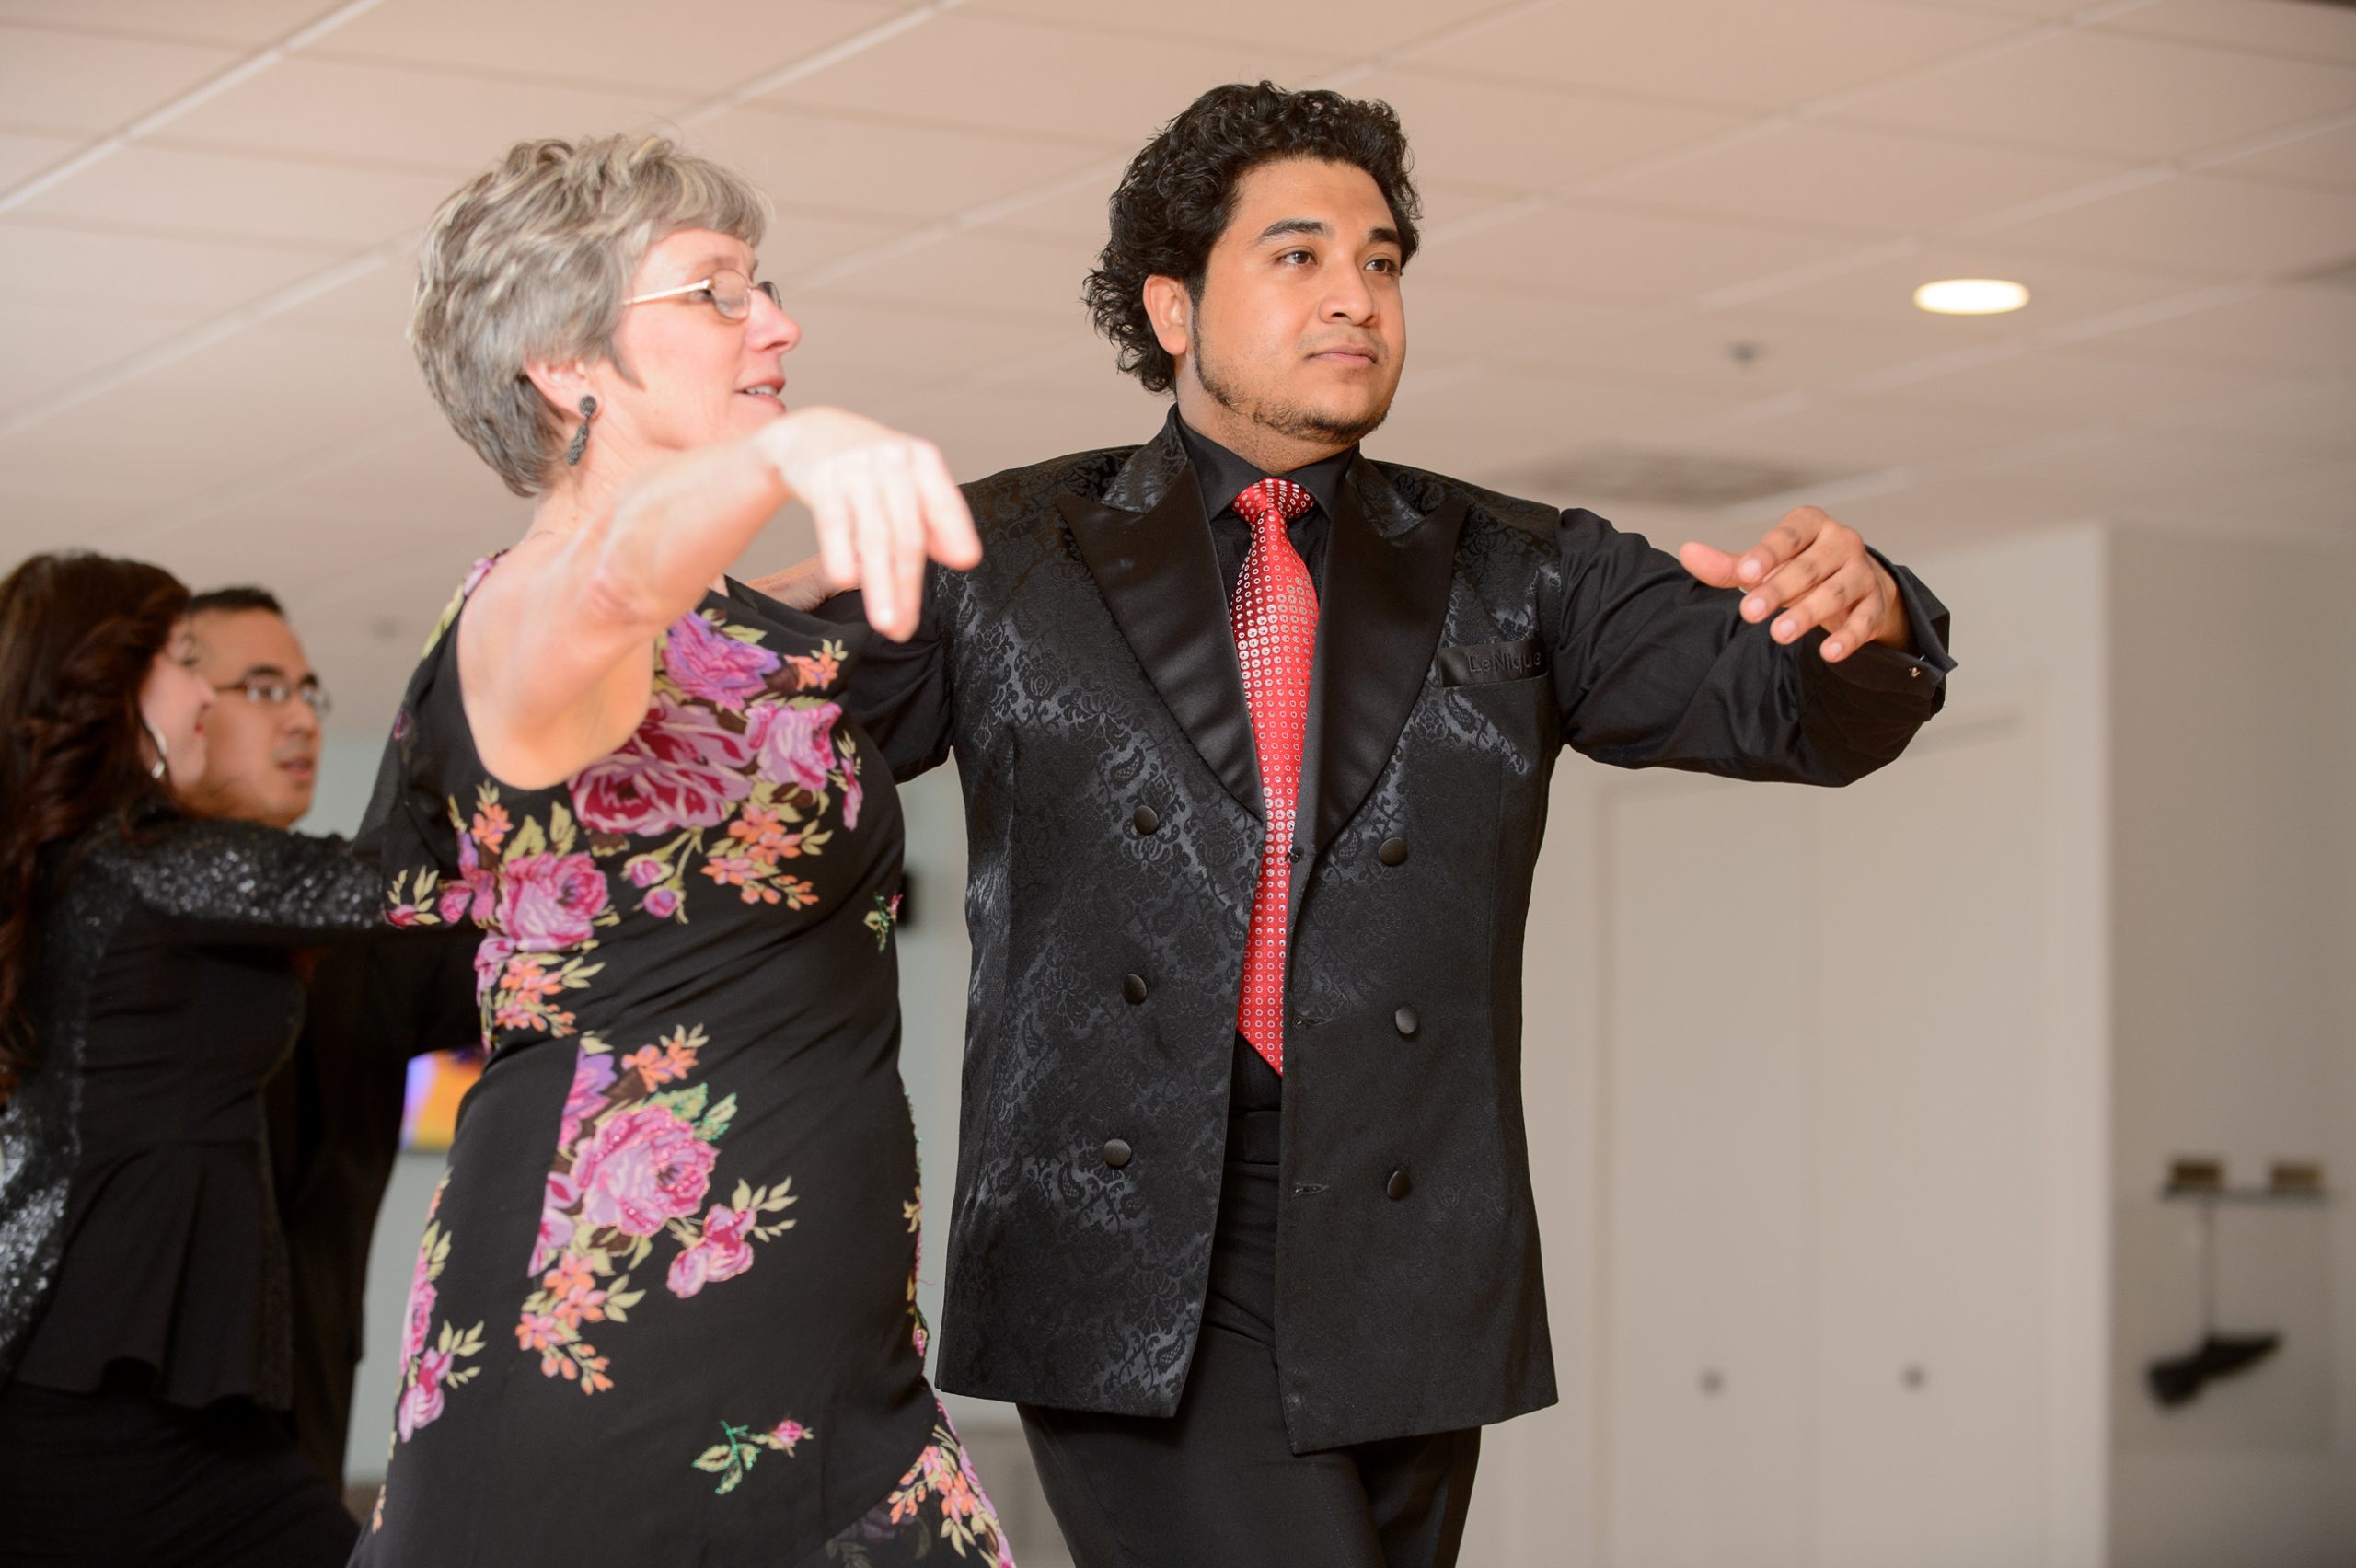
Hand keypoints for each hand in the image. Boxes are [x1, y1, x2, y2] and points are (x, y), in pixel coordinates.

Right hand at [756, 407, 979, 639]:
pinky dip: (841, 554)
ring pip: (874, 536)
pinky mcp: (822, 479)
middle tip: (905, 628)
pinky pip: (835, 523)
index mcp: (922, 460)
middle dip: (907, 585)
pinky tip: (849, 583)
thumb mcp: (907, 482)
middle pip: (906, 532)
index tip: (966, 563)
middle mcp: (892, 460)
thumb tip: (964, 558)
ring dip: (880, 585)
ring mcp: (856, 469)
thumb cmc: (869, 468)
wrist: (809, 432)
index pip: (944, 502)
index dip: (956, 533)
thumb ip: (935, 518)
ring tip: (885, 623)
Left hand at [1678, 506, 1908, 662]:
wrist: (1856, 582)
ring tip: (1780, 634)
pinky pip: (1864, 619)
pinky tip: (1829, 651)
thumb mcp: (1765, 564)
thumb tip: (1687, 553)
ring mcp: (1861, 571)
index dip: (1767, 554)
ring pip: (1836, 592)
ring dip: (1808, 613)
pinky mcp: (1875, 602)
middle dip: (1779, 590)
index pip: (1788, 536)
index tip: (1745, 574)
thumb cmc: (1799, 569)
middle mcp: (1840, 541)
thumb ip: (1729, 565)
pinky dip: (1848, 636)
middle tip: (1749, 612)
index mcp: (1810, 524)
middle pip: (1808, 567)